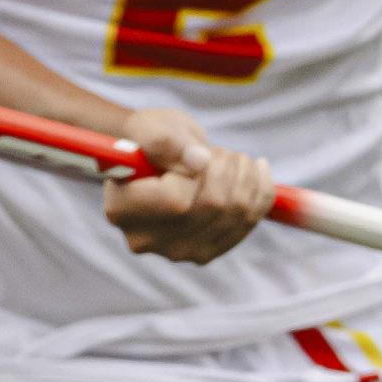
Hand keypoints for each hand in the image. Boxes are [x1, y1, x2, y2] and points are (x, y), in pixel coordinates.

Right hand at [101, 106, 275, 263]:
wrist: (157, 159)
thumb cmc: (149, 139)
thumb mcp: (151, 127)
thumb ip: (167, 141)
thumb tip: (199, 161)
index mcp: (121, 208)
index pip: (176, 200)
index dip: (198, 172)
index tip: (198, 153)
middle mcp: (145, 239)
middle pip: (210, 209)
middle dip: (227, 169)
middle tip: (220, 151)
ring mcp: (176, 251)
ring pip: (234, 216)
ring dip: (245, 178)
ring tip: (233, 158)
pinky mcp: (204, 253)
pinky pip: (247, 223)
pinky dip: (260, 193)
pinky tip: (256, 171)